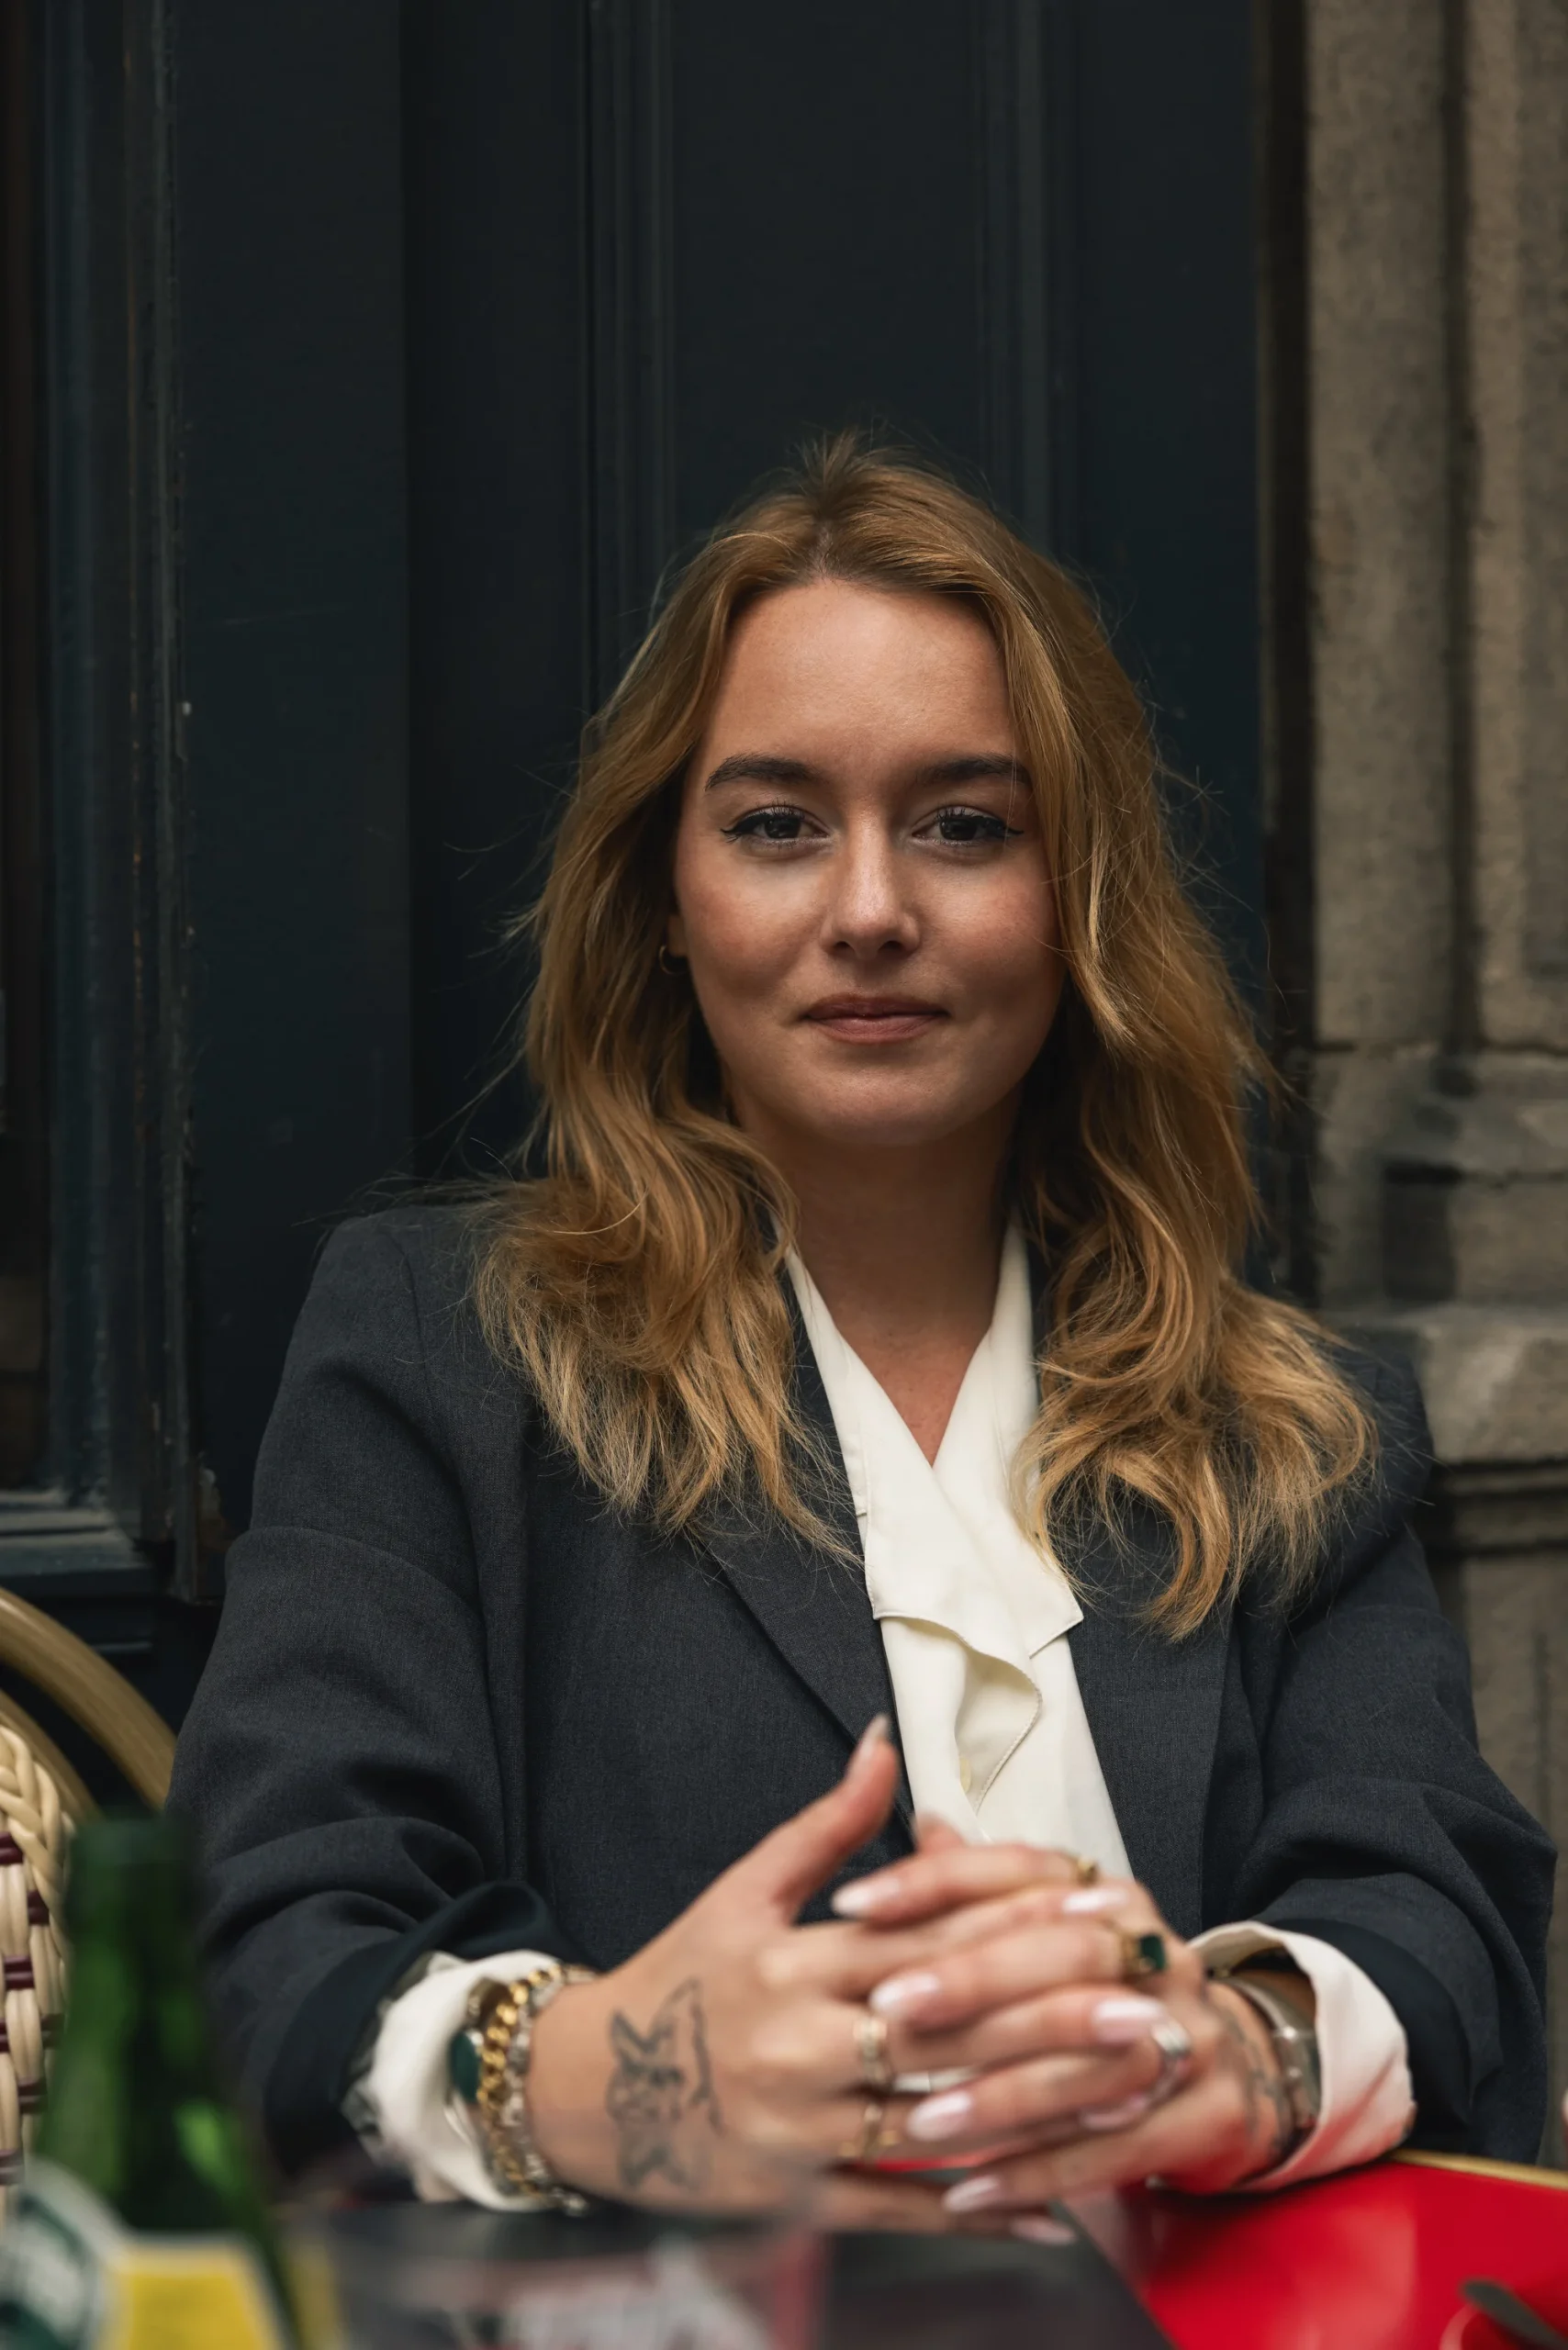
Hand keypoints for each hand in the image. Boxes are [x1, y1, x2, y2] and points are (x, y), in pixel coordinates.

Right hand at [527, 1722, 1082, 2227]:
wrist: (579, 2090)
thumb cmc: (678, 1977)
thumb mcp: (742, 1889)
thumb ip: (827, 1824)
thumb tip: (886, 1741)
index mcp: (794, 1957)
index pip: (926, 1933)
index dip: (1018, 1916)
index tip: (1100, 1906)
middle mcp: (799, 2041)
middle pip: (948, 2026)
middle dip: (1055, 2016)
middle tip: (1146, 2005)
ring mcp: (799, 2126)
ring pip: (938, 2118)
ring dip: (1039, 2110)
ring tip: (1125, 2095)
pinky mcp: (795, 2198)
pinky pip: (897, 2206)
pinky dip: (973, 2209)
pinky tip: (1047, 2203)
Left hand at [834, 1836, 1299, 2220]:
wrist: (1235, 2070)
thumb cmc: (1109, 1997)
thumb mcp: (1053, 1935)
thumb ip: (986, 1891)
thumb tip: (924, 1824)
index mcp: (1110, 1894)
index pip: (1017, 1869)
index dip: (933, 1882)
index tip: (852, 1904)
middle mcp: (1157, 1950)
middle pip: (1062, 1951)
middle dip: (970, 1981)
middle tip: (886, 2008)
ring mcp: (1194, 2032)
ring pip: (1091, 2059)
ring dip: (1000, 2096)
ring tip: (919, 2120)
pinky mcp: (1208, 2114)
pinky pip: (1114, 2150)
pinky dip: (1037, 2174)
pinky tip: (969, 2193)